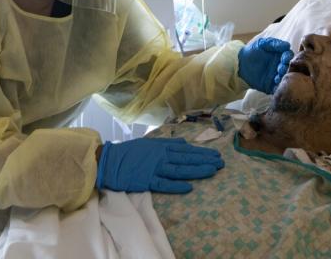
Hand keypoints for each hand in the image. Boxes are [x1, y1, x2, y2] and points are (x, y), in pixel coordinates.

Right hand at [95, 138, 223, 193]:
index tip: (216, 155)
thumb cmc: (130, 152)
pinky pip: (164, 184)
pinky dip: (176, 186)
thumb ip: (167, 142)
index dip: (202, 153)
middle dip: (205, 161)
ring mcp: (155, 168)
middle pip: (187, 159)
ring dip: (197, 171)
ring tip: (212, 171)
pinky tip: (189, 187)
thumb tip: (183, 143)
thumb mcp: (149, 142)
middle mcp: (161, 156)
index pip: (187, 150)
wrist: (110, 161)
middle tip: (221, 163)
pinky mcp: (147, 180)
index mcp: (162, 146)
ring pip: (180, 170)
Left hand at [237, 37, 292, 93]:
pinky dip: (278, 87)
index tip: (285, 58)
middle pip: (288, 68)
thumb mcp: (262, 44)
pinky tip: (275, 83)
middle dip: (286, 68)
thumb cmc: (252, 51)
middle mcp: (280, 66)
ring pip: (284, 78)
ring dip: (282, 78)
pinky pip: (277, 88)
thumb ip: (274, 43)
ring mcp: (276, 76)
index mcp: (280, 55)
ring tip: (277, 77)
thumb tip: (287, 45)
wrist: (240, 63)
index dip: (288, 57)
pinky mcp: (270, 86)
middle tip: (280, 68)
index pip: (289, 56)